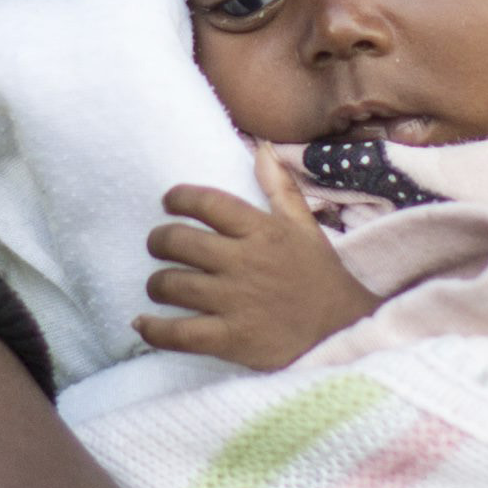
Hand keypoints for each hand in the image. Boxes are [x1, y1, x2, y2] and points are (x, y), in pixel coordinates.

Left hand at [143, 151, 381, 369]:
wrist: (344, 332)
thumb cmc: (321, 278)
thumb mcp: (306, 228)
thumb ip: (281, 189)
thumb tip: (262, 149)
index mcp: (262, 231)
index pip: (206, 203)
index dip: (178, 198)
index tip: (168, 202)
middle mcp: (244, 262)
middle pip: (178, 241)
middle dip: (158, 241)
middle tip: (158, 246)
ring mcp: (236, 301)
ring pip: (171, 285)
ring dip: (156, 284)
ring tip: (159, 286)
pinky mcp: (231, 339)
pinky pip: (178, 333)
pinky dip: (154, 330)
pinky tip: (144, 325)